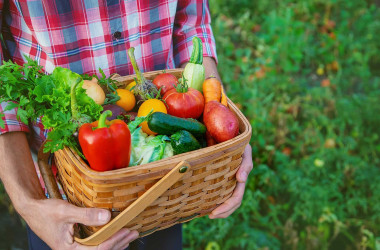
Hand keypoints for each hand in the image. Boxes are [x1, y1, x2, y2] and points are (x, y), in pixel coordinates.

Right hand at [23, 198, 138, 249]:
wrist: (32, 210)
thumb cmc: (44, 211)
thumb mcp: (65, 211)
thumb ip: (86, 215)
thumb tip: (107, 216)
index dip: (113, 241)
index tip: (125, 230)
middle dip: (119, 243)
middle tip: (133, 232)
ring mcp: (74, 248)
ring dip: (115, 243)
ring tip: (130, 235)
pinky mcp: (76, 243)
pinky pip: (94, 245)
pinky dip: (107, 241)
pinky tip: (116, 237)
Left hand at [209, 144, 252, 218]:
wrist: (228, 130)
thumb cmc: (238, 140)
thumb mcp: (245, 149)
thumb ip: (246, 163)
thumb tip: (242, 180)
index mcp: (241, 177)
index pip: (236, 197)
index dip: (227, 207)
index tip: (213, 213)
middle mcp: (236, 180)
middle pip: (232, 202)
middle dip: (223, 211)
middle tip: (210, 216)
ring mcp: (229, 178)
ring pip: (227, 199)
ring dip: (220, 209)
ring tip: (208, 214)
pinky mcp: (220, 175)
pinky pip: (219, 190)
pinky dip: (214, 199)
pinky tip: (205, 204)